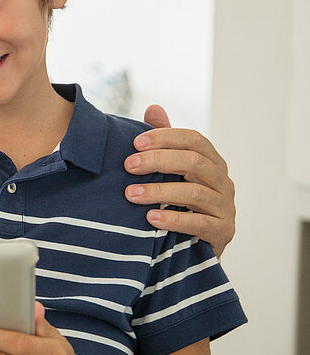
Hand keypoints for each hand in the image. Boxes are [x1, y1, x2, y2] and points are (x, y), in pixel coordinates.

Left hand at [123, 104, 235, 255]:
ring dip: (159, 191)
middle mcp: (223, 181)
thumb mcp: (171, 171)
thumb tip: (153, 108)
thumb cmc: (180, 202)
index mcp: (211, 161)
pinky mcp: (223, 231)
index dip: (165, 137)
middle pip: (194, 162)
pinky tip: (150, 218)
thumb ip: (164, 142)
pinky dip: (173, 219)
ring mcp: (226, 207)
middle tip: (128, 166)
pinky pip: (200, 223)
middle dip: (158, 161)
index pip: (194, 139)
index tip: (135, 143)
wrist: (194, 246)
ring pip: (195, 193)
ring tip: (131, 195)